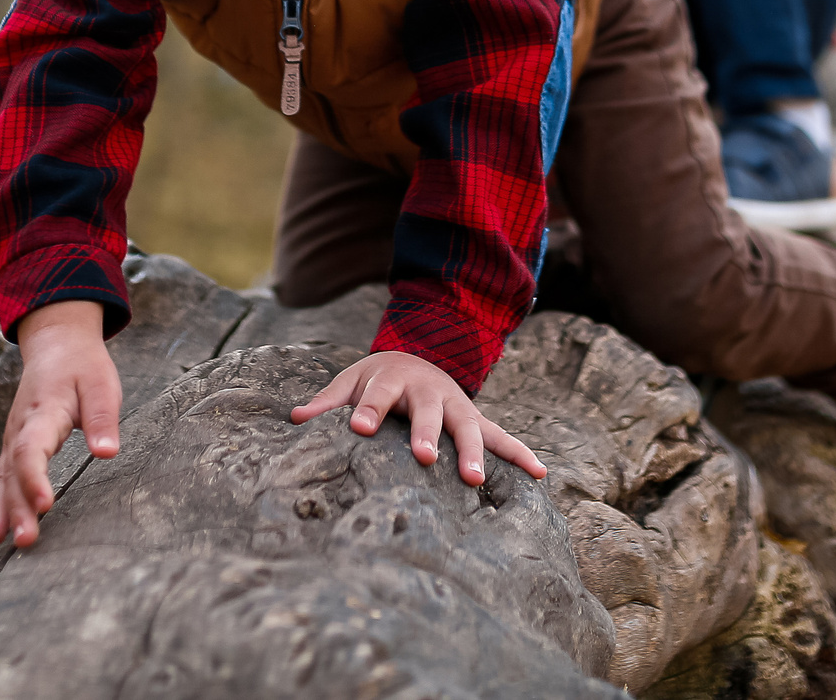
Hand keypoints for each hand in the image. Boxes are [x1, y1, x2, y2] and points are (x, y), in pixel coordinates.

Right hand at [0, 301, 121, 549]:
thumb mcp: (101, 384)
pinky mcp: (13, 448)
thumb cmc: (82, 367)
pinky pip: (0, 479)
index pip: (30, 449)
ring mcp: (12, 440)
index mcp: (42, 413)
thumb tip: (107, 453)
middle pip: (12, 472)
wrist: (56, 345)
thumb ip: (102, 418)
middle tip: (26, 541)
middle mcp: (19, 429)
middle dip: (17, 508)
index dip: (34, 478)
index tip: (45, 505)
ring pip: (1, 479)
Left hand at [289, 350, 547, 486]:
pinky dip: (521, 454)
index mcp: (392, 379)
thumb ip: (327, 403)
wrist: (418, 356)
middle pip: (427, 411)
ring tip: (473, 479)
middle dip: (426, 432)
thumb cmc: (377, 379)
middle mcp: (428, 392)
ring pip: (467, 427)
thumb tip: (295, 419)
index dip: (369, 409)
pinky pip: (502, 437)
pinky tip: (540, 473)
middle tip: (423, 456)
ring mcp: (456, 406)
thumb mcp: (350, 382)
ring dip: (472, 451)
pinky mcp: (475, 420)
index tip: (359, 427)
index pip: (378, 394)